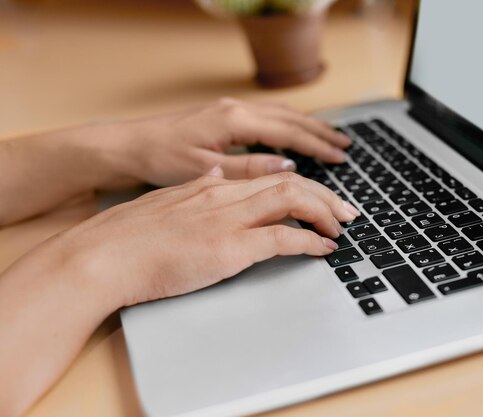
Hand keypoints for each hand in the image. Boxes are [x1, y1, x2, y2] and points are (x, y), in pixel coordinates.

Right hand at [46, 171, 358, 306]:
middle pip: (290, 183)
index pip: (270, 176)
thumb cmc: (127, 237)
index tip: (320, 197)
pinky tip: (323, 249)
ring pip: (292, 201)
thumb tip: (216, 178)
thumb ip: (196, 190)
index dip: (302, 185)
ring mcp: (228, 219)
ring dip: (324, 213)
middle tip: (346, 211)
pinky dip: (309, 242)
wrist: (103, 256)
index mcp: (211, 185)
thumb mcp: (166, 202)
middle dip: (325, 196)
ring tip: (342, 227)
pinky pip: (282, 239)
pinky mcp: (229, 248)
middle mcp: (224, 195)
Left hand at [114, 98, 351, 185]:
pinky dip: (289, 124)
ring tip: (331, 138)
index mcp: (236, 120)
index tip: (340, 159)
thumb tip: (287, 167)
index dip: (317, 146)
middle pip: (291, 118)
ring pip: (281, 114)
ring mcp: (231, 109)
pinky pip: (268, 116)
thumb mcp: (206, 170)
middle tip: (346, 148)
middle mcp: (237, 109)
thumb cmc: (161, 157)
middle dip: (321, 133)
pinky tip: (296, 134)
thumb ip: (248, 168)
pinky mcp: (225, 115)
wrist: (129, 144)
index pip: (289, 132)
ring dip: (308, 126)